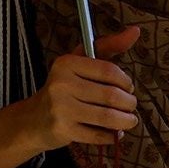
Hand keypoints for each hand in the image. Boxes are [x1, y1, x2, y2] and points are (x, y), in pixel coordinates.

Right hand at [33, 26, 141, 150]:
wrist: (32, 120)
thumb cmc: (63, 88)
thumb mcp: (80, 62)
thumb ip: (108, 47)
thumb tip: (135, 31)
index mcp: (67, 64)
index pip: (108, 70)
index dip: (126, 81)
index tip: (128, 88)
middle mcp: (62, 84)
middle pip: (111, 95)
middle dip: (129, 103)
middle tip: (130, 106)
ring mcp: (61, 109)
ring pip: (108, 117)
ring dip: (126, 121)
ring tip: (129, 120)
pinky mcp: (63, 130)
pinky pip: (98, 135)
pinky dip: (111, 136)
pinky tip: (114, 133)